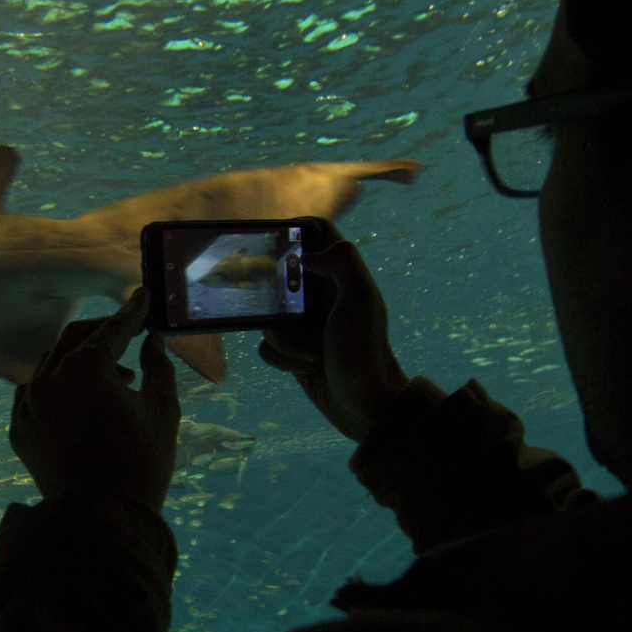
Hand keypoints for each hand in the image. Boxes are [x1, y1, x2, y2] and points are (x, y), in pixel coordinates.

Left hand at [10, 288, 180, 514]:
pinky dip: (59, 387)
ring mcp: (27, 405)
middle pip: (75, 338)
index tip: (143, 297)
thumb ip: (158, 366)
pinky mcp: (19, 429)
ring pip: (52, 364)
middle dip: (103, 331)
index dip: (132, 313)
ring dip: (82, 361)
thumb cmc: (141, 463)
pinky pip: (36, 393)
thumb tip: (154, 339)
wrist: (102, 520)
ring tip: (116, 378)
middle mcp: (47, 379)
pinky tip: (83, 401)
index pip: (112, 329)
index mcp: (83, 369)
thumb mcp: (162, 409)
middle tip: (130, 332)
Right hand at [259, 224, 409, 443]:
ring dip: (283, 337)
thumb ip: (341, 261)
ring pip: (268, 314)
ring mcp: (305, 324)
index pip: (317, 232)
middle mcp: (321, 295)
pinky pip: (266, 344)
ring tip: (309, 353)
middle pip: (281, 272)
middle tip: (277, 305)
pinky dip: (281, 357)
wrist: (364, 404)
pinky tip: (303, 367)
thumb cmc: (364, 350)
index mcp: (340, 276)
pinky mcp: (291, 351)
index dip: (296, 227)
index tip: (275, 237)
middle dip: (272, 291)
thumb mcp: (360, 298)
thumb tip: (306, 255)